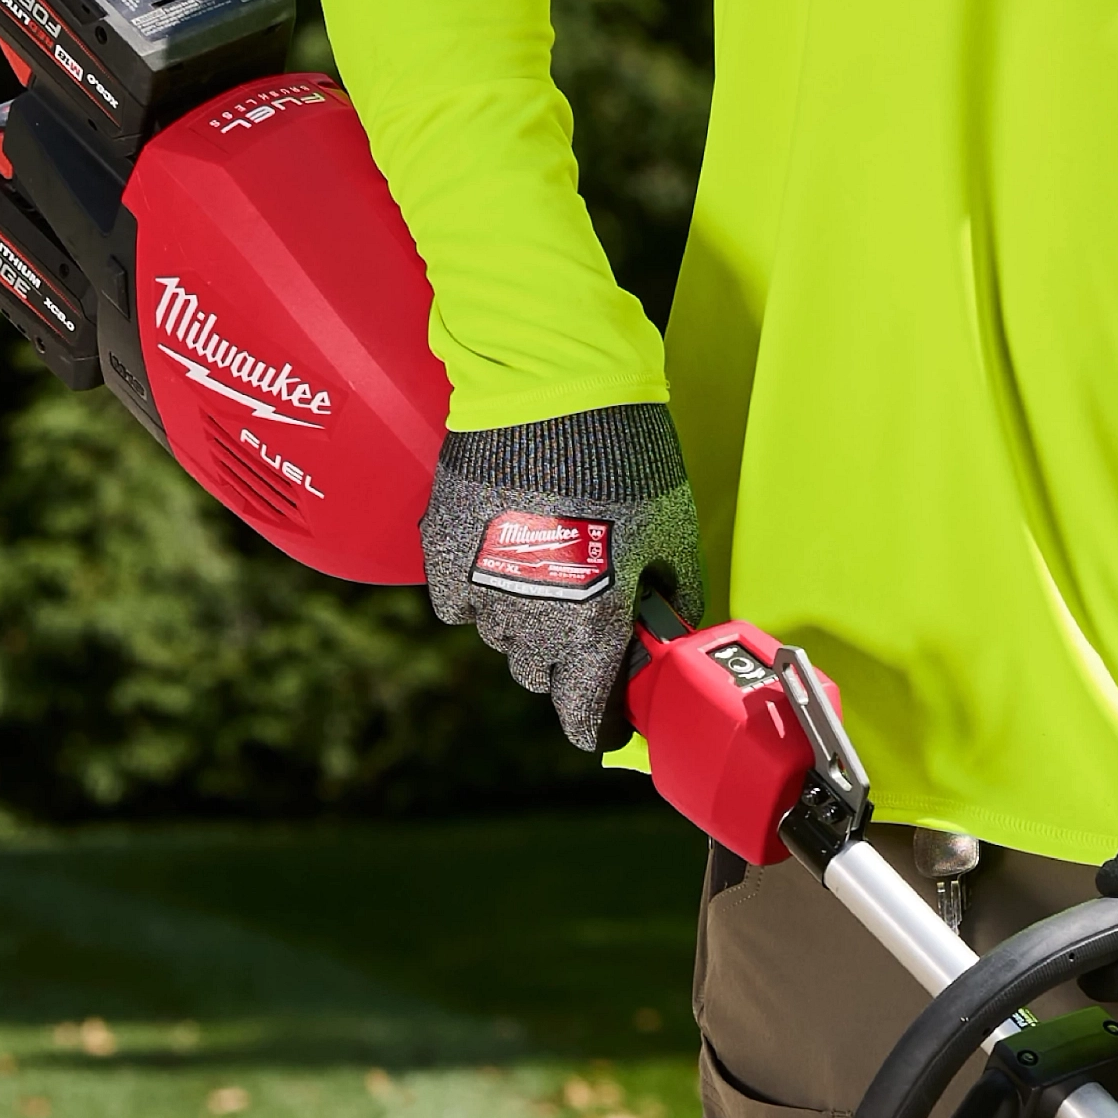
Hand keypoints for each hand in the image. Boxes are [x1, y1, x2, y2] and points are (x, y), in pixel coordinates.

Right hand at [420, 404, 701, 750]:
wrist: (555, 390)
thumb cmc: (627, 461)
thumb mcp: (673, 533)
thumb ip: (673, 595)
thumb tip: (671, 627)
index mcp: (591, 626)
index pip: (583, 712)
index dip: (597, 726)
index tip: (606, 726)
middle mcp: (529, 619)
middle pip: (540, 674)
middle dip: (568, 662)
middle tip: (590, 624)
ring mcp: (480, 586)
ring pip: (501, 638)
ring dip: (526, 623)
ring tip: (554, 573)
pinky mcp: (443, 551)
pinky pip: (460, 601)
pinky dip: (482, 591)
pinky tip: (509, 556)